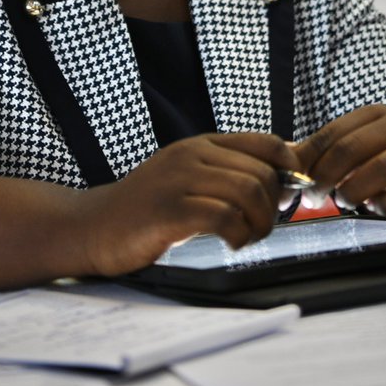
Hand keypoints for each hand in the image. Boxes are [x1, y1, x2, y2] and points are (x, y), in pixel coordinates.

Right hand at [76, 132, 301, 277]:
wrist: (93, 226)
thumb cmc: (147, 209)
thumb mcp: (188, 178)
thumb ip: (227, 173)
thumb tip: (283, 179)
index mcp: (201, 144)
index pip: (263, 142)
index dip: (290, 166)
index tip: (292, 191)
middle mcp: (192, 155)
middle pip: (260, 172)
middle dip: (273, 205)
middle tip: (262, 227)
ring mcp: (179, 180)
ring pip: (247, 192)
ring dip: (259, 223)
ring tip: (247, 238)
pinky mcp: (169, 210)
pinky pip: (223, 217)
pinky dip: (238, 235)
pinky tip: (231, 243)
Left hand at [294, 105, 385, 227]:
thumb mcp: (358, 153)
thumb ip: (323, 155)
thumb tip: (283, 160)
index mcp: (378, 115)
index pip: (334, 133)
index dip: (310, 159)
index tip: (297, 182)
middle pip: (353, 149)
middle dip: (326, 177)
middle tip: (314, 198)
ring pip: (380, 169)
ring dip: (353, 192)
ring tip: (344, 202)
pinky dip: (384, 206)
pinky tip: (377, 208)